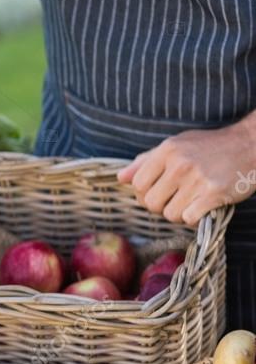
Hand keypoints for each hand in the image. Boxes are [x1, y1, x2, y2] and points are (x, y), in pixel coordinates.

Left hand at [117, 118, 255, 225]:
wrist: (251, 144)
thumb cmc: (209, 146)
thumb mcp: (176, 144)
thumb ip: (146, 161)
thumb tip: (121, 178)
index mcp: (167, 150)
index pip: (137, 185)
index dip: (144, 194)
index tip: (157, 191)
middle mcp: (180, 164)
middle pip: (151, 203)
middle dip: (160, 206)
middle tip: (174, 199)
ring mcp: (197, 180)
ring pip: (170, 214)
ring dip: (178, 213)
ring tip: (190, 201)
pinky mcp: (214, 194)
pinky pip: (189, 219)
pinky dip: (194, 218)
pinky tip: (202, 206)